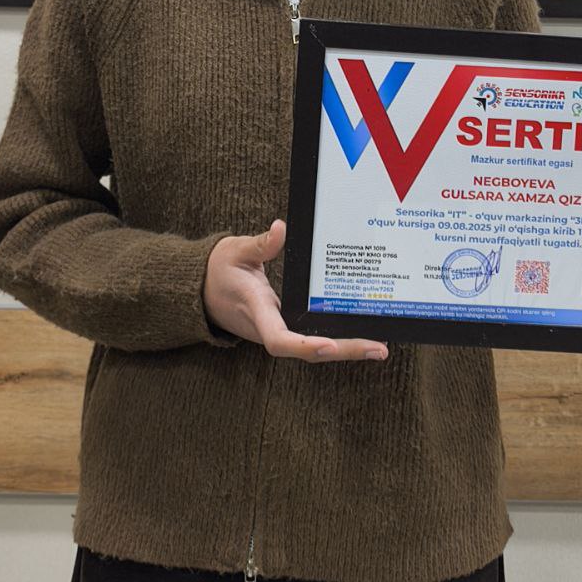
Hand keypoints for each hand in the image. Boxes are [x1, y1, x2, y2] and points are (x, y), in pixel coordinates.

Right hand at [203, 219, 387, 362]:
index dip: (303, 346)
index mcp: (256, 310)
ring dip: (346, 348)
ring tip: (379, 346)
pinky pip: (311, 338)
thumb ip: (259, 244)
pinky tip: (359, 332)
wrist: (201, 289)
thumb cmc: (219, 268)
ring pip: (313, 348)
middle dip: (344, 351)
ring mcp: (277, 329)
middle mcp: (269, 327)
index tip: (329, 345)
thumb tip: (280, 229)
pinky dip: (336, 338)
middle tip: (378, 348)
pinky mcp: (283, 325)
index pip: (278, 339)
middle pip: (308, 351)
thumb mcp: (235, 250)